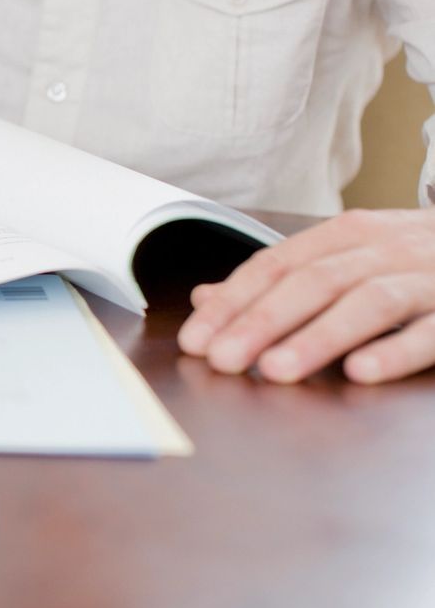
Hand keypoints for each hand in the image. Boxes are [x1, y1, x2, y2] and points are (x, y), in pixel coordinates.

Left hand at [178, 208, 434, 383]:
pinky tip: (360, 372)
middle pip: (315, 282)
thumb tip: (206, 298)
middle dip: (263, 322)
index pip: (276, 264)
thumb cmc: (416, 261)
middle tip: (223, 360)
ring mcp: (429, 276)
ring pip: (368, 301)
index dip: (233, 302)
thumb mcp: (348, 258)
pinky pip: (432, 330)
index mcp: (348, 234)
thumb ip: (280, 280)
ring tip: (276, 370)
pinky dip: (395, 350)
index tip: (196, 339)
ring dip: (318, 337)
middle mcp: (386, 248)